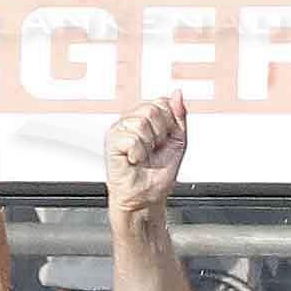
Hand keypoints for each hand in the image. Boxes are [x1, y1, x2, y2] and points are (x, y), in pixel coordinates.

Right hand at [104, 91, 189, 217]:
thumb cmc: (159, 172)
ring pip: (141, 122)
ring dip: (149, 145)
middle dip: (161, 133)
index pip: (162, 101)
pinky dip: (138, 153)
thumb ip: (179, 115)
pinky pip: (132, 138)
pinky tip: (134, 160)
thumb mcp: (178, 140)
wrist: (147, 196)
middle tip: (154, 149)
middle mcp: (131, 119)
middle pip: (152, 109)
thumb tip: (177, 93)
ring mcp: (120, 129)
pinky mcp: (111, 141)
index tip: (166, 140)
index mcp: (146, 116)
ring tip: (144, 155)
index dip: (170, 122)